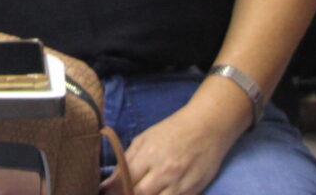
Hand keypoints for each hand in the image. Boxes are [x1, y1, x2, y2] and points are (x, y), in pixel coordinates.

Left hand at [118, 106, 237, 194]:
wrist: (207, 127)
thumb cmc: (172, 130)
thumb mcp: (145, 138)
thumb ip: (126, 160)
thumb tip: (109, 182)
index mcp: (149, 154)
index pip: (126, 180)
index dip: (115, 188)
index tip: (108, 191)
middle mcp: (165, 171)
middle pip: (140, 194)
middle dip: (129, 194)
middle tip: (126, 192)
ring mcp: (180, 183)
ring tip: (142, 192)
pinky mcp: (193, 191)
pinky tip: (159, 193)